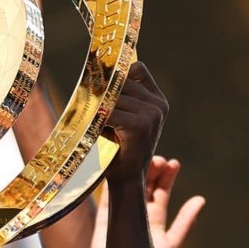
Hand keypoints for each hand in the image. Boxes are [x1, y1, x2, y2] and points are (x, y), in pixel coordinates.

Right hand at [87, 156, 203, 247]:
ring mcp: (121, 214)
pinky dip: (112, 182)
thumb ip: (185, 222)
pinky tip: (118, 168)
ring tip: (144, 159)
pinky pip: (108, 197)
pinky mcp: (105, 218)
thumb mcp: (172, 243)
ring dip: (135, 173)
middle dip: (152, 171)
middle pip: (145, 186)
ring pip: (128, 188)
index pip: (161, 193)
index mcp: (154, 220)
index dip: (167, 177)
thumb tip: (201, 199)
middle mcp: (138, 214)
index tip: (173, 163)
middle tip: (158, 158)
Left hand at [104, 62, 167, 183]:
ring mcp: (152, 114)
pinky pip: (112, 112)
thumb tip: (97, 73)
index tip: (102, 83)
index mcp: (157, 100)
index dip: (119, 73)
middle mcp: (158, 105)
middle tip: (90, 104)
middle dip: (104, 92)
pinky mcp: (141, 125)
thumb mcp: (123, 118)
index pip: (138, 69)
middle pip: (123, 81)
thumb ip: (119, 97)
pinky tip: (97, 130)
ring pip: (115, 97)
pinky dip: (100, 120)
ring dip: (100, 108)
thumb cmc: (119, 147)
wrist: (126, 178)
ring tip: (95, 122)